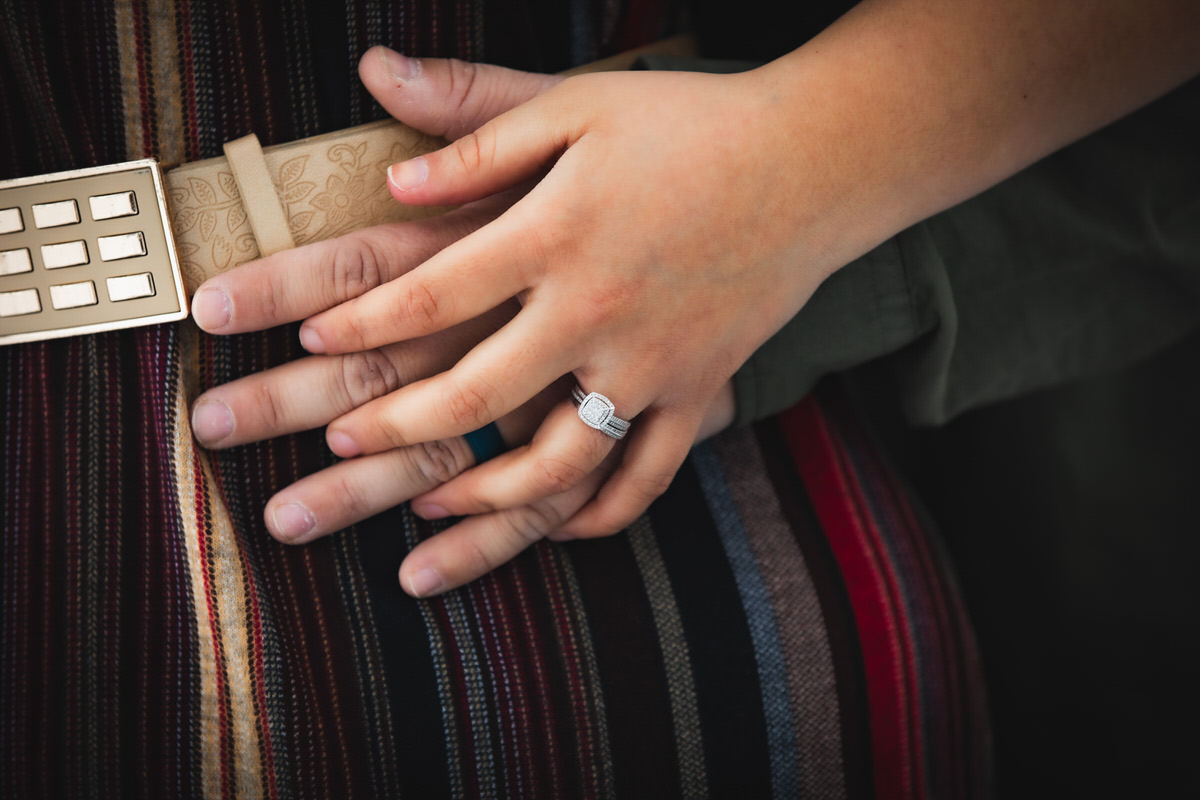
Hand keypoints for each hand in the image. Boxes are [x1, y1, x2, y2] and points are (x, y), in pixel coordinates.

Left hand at [192, 48, 736, 594]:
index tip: (305, 341)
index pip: (432, 292)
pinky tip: (553, 528)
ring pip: (556, 460)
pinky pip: (647, 476)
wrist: (813, 161)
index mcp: (555, 233)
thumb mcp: (579, 104)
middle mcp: (597, 311)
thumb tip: (392, 177)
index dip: (359, 322)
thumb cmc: (689, 124)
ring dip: (481, 494)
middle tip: (336, 445)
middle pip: (476, 392)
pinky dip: (599, 514)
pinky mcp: (697, 391)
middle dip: (394, 425)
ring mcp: (652, 364)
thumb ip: (480, 134)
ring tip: (423, 510)